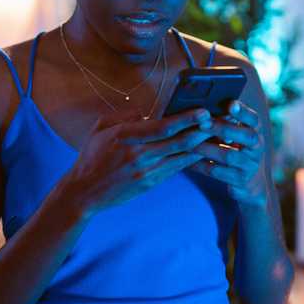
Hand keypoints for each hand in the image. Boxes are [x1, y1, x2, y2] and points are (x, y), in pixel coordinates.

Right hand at [59, 107, 215, 216]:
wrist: (84, 192)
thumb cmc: (91, 157)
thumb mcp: (102, 129)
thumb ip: (125, 117)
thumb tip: (147, 112)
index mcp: (127, 137)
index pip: (163, 127)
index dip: (186, 119)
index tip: (203, 111)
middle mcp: (139, 155)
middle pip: (179, 142)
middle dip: (201, 131)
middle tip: (218, 122)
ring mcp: (146, 171)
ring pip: (181, 157)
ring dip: (200, 146)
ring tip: (216, 136)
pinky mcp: (150, 183)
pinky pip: (175, 169)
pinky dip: (189, 160)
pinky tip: (200, 153)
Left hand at [187, 100, 266, 206]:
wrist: (251, 183)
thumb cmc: (236, 150)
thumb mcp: (237, 136)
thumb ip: (226, 122)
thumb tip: (200, 106)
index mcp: (256, 132)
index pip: (254, 119)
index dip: (244, 111)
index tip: (230, 104)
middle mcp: (257, 148)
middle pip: (246, 136)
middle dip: (224, 128)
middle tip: (203, 123)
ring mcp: (250, 165)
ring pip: (229, 156)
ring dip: (208, 149)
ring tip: (190, 144)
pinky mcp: (240, 181)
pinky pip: (218, 173)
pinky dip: (202, 166)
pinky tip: (188, 161)